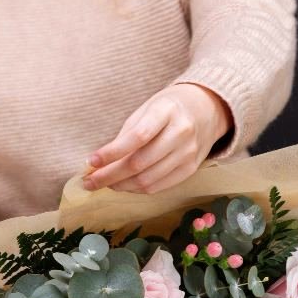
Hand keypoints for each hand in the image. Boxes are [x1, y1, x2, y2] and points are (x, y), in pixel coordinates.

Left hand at [82, 83, 231, 193]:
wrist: (208, 109)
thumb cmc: (167, 108)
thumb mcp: (146, 109)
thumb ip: (125, 134)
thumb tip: (99, 162)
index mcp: (166, 111)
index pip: (136, 137)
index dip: (111, 153)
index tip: (91, 161)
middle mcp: (181, 132)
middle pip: (139, 163)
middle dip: (109, 176)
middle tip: (89, 181)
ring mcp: (188, 153)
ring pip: (147, 180)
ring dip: (120, 185)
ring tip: (104, 184)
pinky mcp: (191, 168)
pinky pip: (158, 186)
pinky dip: (136, 189)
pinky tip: (123, 185)